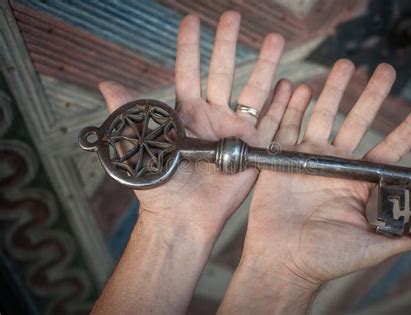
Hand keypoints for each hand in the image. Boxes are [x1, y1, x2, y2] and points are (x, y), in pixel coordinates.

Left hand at [92, 11, 293, 313]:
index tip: (193, 20)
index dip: (191, 46)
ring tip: (275, 38)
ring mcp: (235, 130)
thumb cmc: (160, 186)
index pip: (189, 71)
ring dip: (264, 64)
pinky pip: (271, 120)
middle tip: (234, 16)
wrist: (182, 216)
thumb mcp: (141, 146)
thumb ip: (130, 114)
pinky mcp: (254, 147)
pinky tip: (292, 84)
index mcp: (186, 113)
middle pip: (223, 71)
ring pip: (253, 90)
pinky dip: (283, 103)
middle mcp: (212, 116)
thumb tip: (105, 83)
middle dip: (228, 43)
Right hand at [219, 60, 410, 312]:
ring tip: (344, 65)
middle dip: (371, 96)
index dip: (409, 128)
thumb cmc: (326, 259)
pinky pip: (287, 127)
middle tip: (384, 70)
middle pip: (357, 123)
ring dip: (333, 91)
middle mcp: (337, 167)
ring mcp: (309, 159)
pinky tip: (300, 87)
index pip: (390, 149)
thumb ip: (402, 236)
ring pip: (324, 117)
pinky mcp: (283, 159)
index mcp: (360, 184)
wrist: (282, 261)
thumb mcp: (370, 248)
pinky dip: (291, 107)